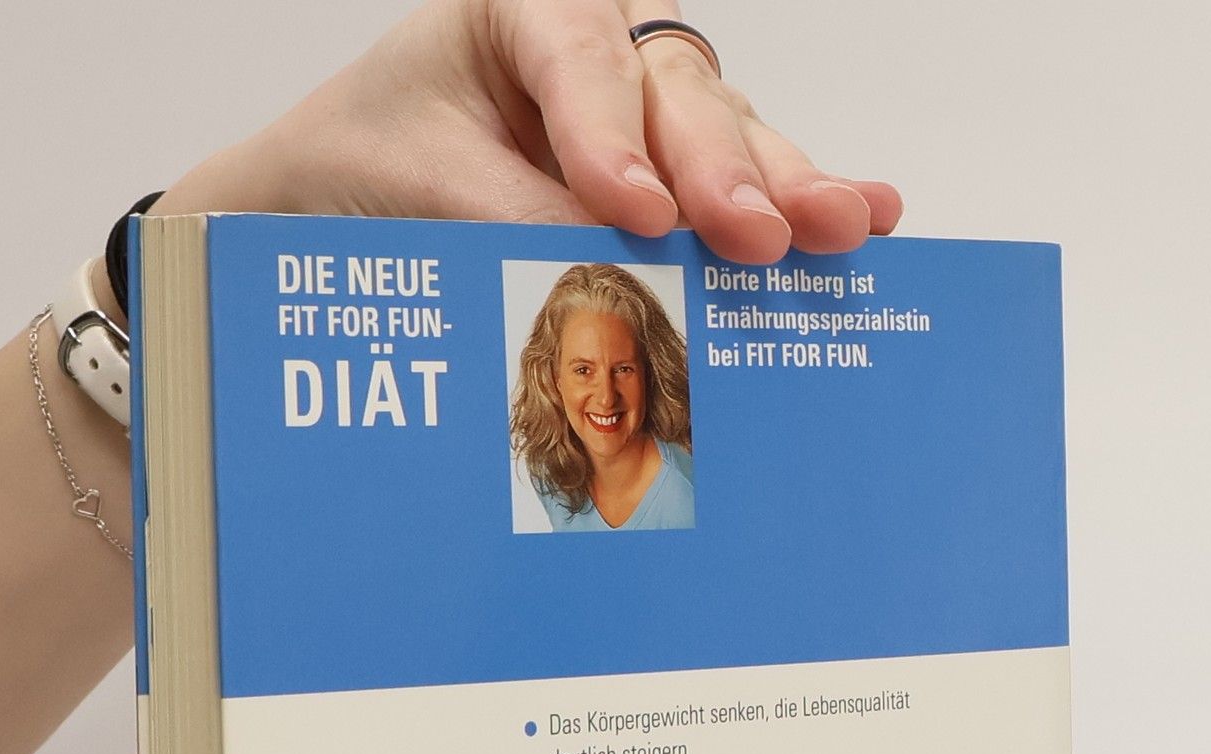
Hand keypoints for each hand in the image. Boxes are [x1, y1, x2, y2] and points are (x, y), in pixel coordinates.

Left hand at [155, 0, 900, 265]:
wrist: (342, 190)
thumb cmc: (369, 161)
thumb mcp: (418, 184)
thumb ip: (511, 218)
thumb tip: (611, 270)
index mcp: (523, 2)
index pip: (579, 61)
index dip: (613, 140)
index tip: (638, 212)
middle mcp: (603, 36)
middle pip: (676, 93)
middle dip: (720, 170)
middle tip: (757, 234)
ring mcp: (650, 98)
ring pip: (725, 132)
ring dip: (782, 187)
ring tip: (837, 228)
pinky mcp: (678, 163)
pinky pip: (741, 178)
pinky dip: (796, 199)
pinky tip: (868, 215)